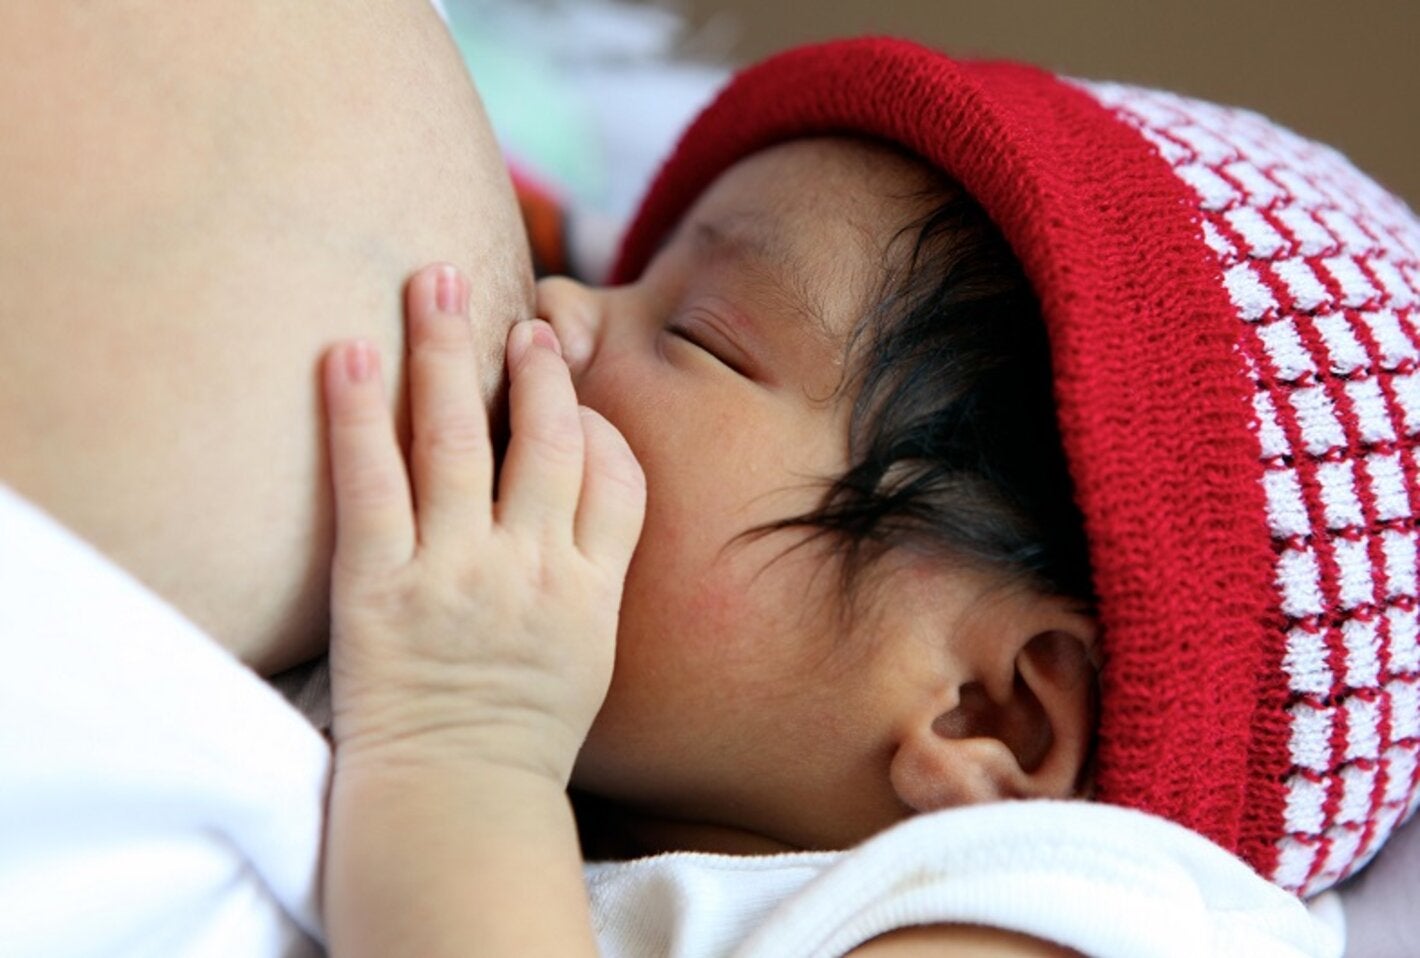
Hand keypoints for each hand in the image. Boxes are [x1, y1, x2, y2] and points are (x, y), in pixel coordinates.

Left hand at [321, 263, 644, 785]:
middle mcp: (532, 567)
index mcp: (590, 587)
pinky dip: (360, 411)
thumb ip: (591, 570)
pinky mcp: (379, 586)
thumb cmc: (521, 729)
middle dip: (534, 362)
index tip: (567, 382)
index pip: (616, 473)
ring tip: (433, 280)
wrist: (452, 799)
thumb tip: (577, 496)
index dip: (594, 416)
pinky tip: (348, 352)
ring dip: (447, 348)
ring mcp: (456, 572)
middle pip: (546, 435)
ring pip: (459, 435)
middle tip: (519, 315)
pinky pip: (371, 481)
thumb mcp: (588, 651)